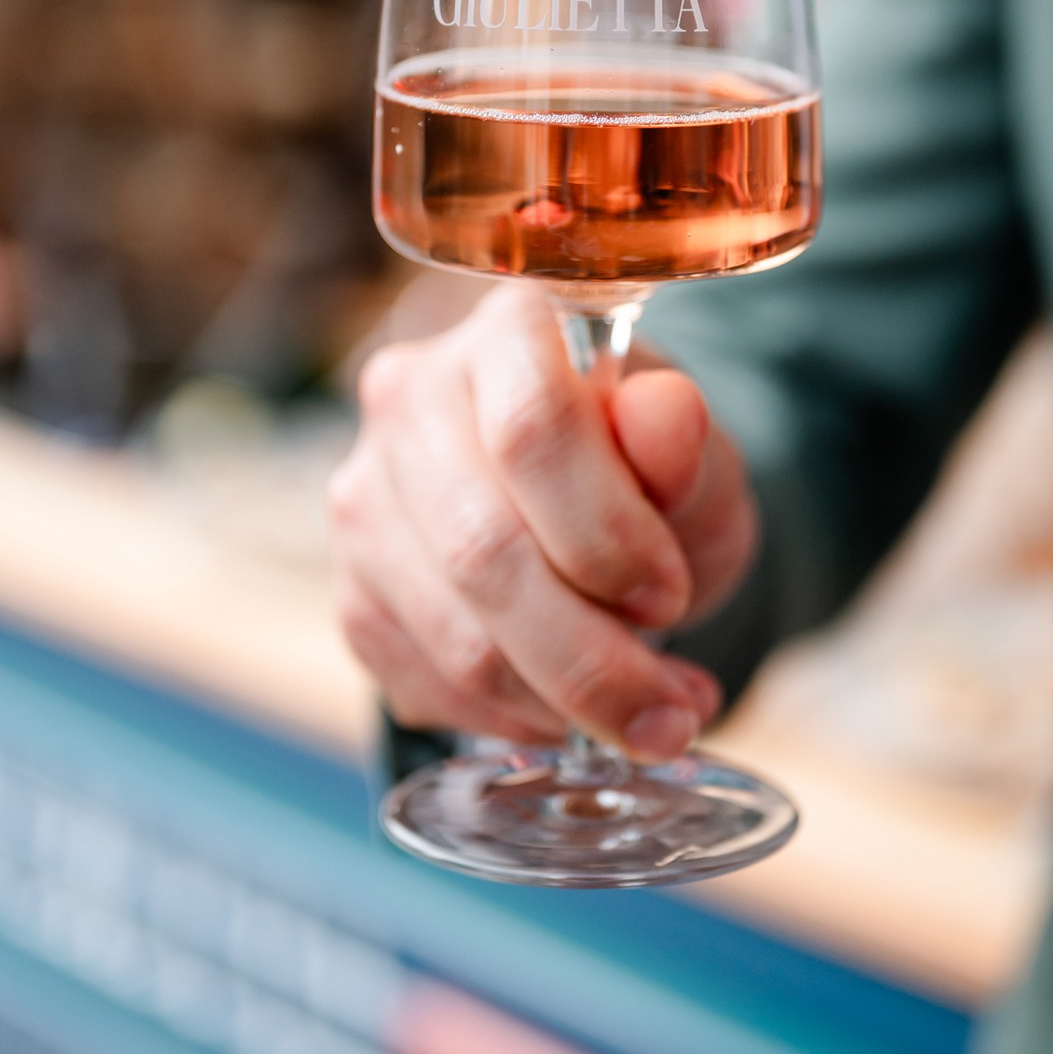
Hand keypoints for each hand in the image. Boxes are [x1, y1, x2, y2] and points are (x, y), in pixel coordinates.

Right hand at [329, 283, 758, 761]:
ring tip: (648, 718)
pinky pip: (426, 684)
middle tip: (673, 712)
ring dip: (563, 703)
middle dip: (591, 655)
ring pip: (454, 636)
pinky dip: (514, 722)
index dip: (606, 532)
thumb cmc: (650, 473)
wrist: (599, 516)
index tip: (671, 595)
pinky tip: (575, 717)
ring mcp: (366, 498)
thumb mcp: (698, 454)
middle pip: (482, 549)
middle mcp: (410, 399)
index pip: (531, 429)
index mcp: (506, 331)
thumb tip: (664, 417)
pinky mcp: (353, 592)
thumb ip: (683, 441)